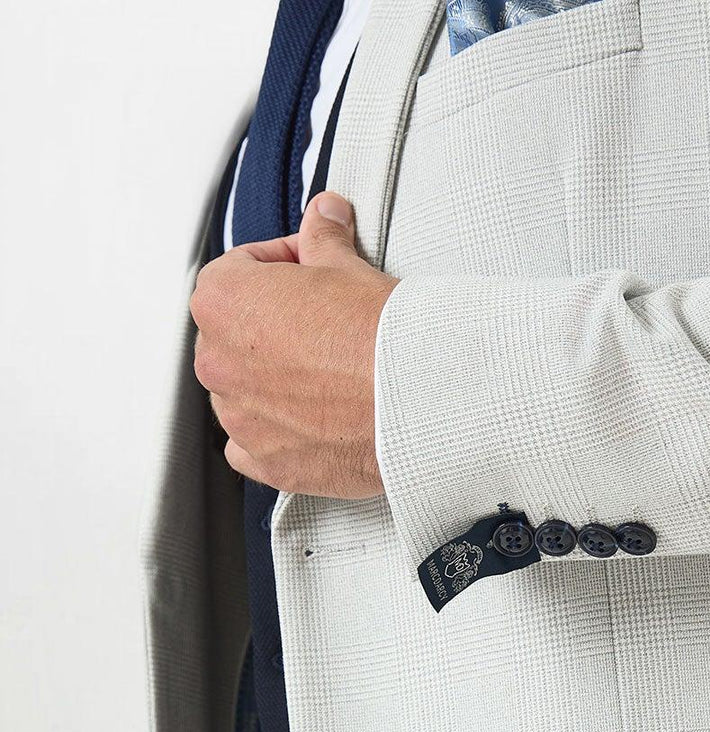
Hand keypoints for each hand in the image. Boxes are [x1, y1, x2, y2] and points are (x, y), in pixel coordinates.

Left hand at [190, 191, 396, 498]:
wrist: (417, 399)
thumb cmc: (381, 336)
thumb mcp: (349, 268)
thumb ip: (323, 240)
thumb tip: (325, 218)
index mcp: (224, 301)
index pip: (236, 271)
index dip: (279, 268)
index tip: (309, 274)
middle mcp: (218, 362)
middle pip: (234, 336)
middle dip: (272, 329)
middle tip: (323, 326)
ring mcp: (240, 418)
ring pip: (242, 393)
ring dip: (272, 382)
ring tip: (327, 376)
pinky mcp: (267, 462)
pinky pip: (251, 447)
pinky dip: (275, 435)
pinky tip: (311, 420)